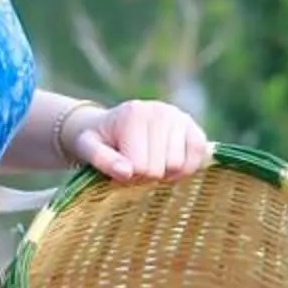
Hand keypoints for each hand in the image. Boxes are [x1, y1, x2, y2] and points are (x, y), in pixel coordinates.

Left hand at [71, 98, 210, 183]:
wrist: (115, 124)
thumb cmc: (100, 139)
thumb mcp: (88, 147)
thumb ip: (101, 159)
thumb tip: (126, 172)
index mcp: (134, 114)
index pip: (139, 167)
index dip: (129, 176)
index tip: (121, 168)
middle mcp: (160, 110)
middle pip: (160, 168)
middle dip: (146, 176)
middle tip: (136, 167)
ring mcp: (179, 117)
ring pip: (179, 165)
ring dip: (164, 173)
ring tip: (151, 163)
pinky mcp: (193, 127)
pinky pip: (199, 154)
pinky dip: (186, 168)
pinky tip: (170, 166)